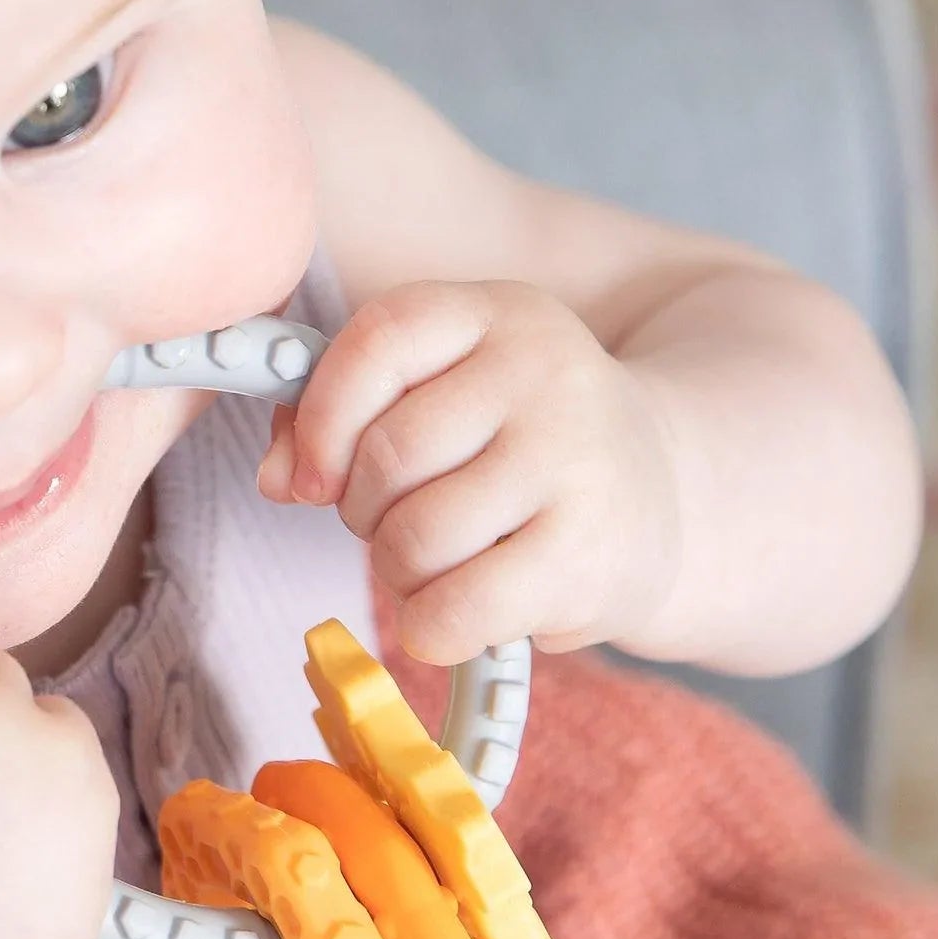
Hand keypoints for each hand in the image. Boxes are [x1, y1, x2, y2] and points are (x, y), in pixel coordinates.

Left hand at [257, 280, 681, 664]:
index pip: (378, 340)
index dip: (321, 417)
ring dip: (399, 572)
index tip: (311, 475)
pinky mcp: (591, 552)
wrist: (662, 492)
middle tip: (397, 520)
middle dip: (363, 510)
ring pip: (415, 538)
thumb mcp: (438, 392)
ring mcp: (577, 458)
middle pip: (387, 455)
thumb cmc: (511, 442)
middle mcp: (545, 370)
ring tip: (440, 561)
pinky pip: (456, 608)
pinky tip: (457, 612)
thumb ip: (334, 414)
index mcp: (493, 312)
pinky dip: (431, 626)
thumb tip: (276, 476)